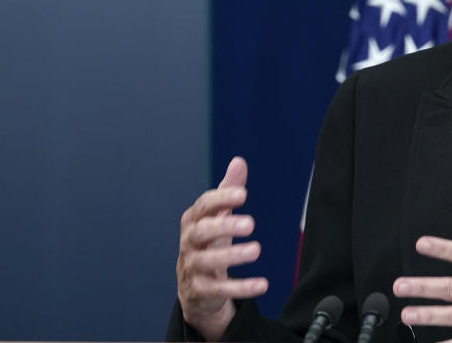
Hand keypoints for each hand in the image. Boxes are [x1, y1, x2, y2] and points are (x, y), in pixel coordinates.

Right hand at [177, 156, 268, 340]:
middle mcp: (188, 242)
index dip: (221, 199)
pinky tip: (263, 283)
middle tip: (251, 224)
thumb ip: (227, 192)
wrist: (195, 287)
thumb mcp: (218, 217)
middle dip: (224, 226)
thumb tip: (238, 162)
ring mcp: (191, 267)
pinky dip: (240, 287)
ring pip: (206, 261)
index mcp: (193, 221)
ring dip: (232, 255)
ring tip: (257, 250)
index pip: (203, 206)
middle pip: (201, 232)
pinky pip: (218, 289)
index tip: (243, 194)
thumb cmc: (209, 243)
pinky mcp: (199, 290)